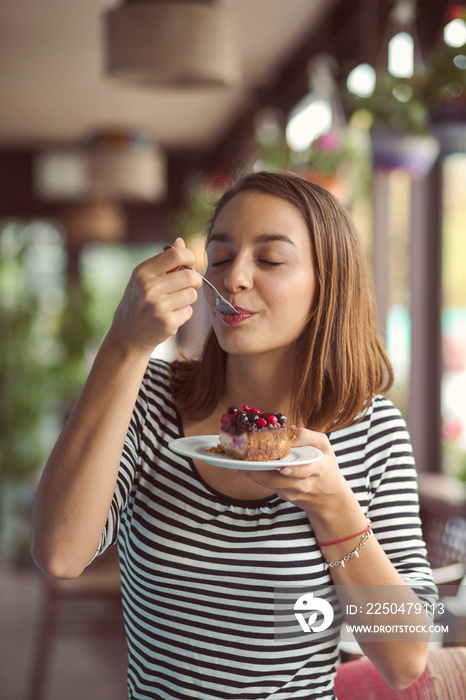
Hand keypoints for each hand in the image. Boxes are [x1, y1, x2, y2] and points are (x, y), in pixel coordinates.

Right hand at [109, 237, 202, 355]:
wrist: (127, 335)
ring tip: (174, 303)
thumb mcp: (144, 278)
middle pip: (190, 276)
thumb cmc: (138, 302)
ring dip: (188, 298)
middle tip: (187, 286)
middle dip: (194, 280)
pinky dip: (184, 313)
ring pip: (192, 294)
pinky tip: (170, 316)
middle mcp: (149, 287)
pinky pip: (189, 311)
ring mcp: (158, 306)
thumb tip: (180, 241)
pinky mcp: (167, 323)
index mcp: (143, 272)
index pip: (176, 255)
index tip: (190, 264)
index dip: (190, 257)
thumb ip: (164, 262)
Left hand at [237, 428, 355, 519]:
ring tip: (237, 464)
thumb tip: (286, 429)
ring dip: (252, 474)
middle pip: (279, 480)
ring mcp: (293, 493)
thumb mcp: (324, 447)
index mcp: (317, 469)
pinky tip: (243, 468)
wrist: (330, 499)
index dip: (293, 471)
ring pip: (270, 484)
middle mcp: (304, 484)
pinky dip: (255, 476)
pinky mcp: (285, 497)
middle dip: (259, 471)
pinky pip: (268, 486)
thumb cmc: (327, 467)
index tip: (282, 467)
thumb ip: (307, 436)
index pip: (304, 471)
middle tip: (243, 461)